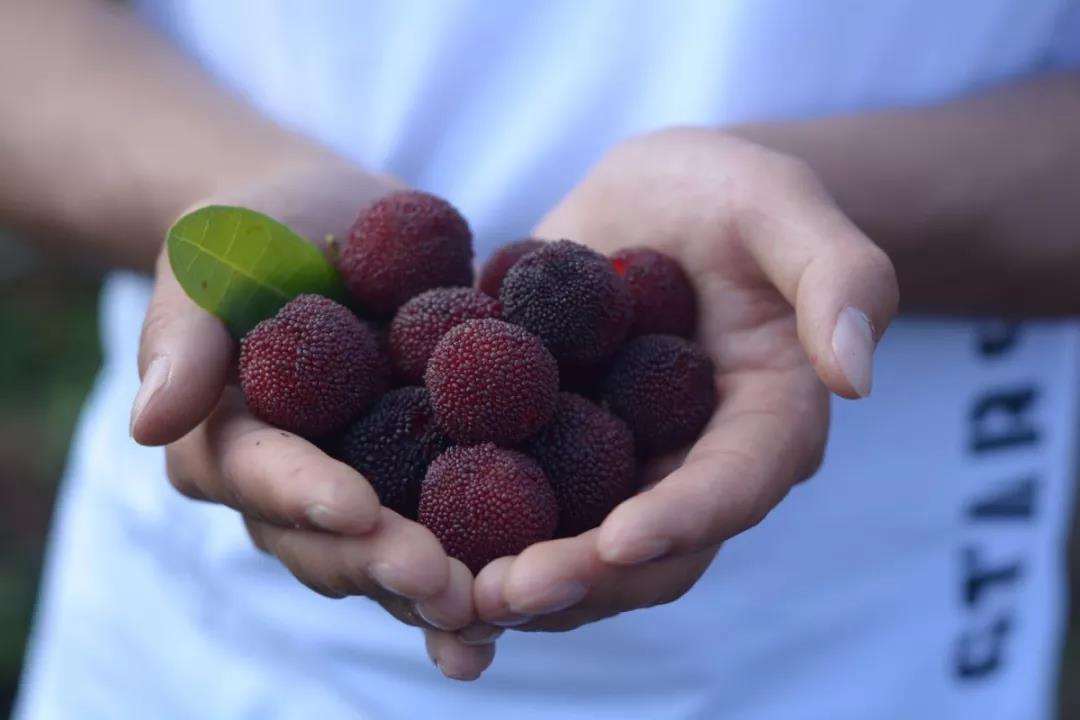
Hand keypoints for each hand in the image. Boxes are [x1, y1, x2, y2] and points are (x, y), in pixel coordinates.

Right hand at [130, 162, 497, 678]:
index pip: (265, 478)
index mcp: (231, 447)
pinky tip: (544, 590)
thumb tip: (148, 423)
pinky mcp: (429, 478)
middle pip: (335, 545)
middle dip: (387, 566)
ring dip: (444, 592)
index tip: (359, 509)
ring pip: (397, 559)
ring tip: (496, 612)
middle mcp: (297, 493)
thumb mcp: (210, 264)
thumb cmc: (255, 234)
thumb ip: (184, 339)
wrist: (328, 224)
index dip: (308, 497)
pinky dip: (495, 563)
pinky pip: (461, 527)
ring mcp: (368, 492)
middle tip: (445, 587)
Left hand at [474, 128, 898, 630]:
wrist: (656, 199)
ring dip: (516, 580)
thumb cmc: (730, 193)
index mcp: (764, 423)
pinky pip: (517, 505)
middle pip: (649, 553)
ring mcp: (620, 468)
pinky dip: (469, 534)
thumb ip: (840, 277)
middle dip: (581, 579)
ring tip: (444, 596)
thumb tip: (856, 376)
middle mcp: (692, 467)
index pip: (733, 488)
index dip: (681, 521)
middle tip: (503, 595)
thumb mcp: (784, 206)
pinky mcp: (556, 451)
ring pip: (577, 550)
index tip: (616, 544)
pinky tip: (407, 545)